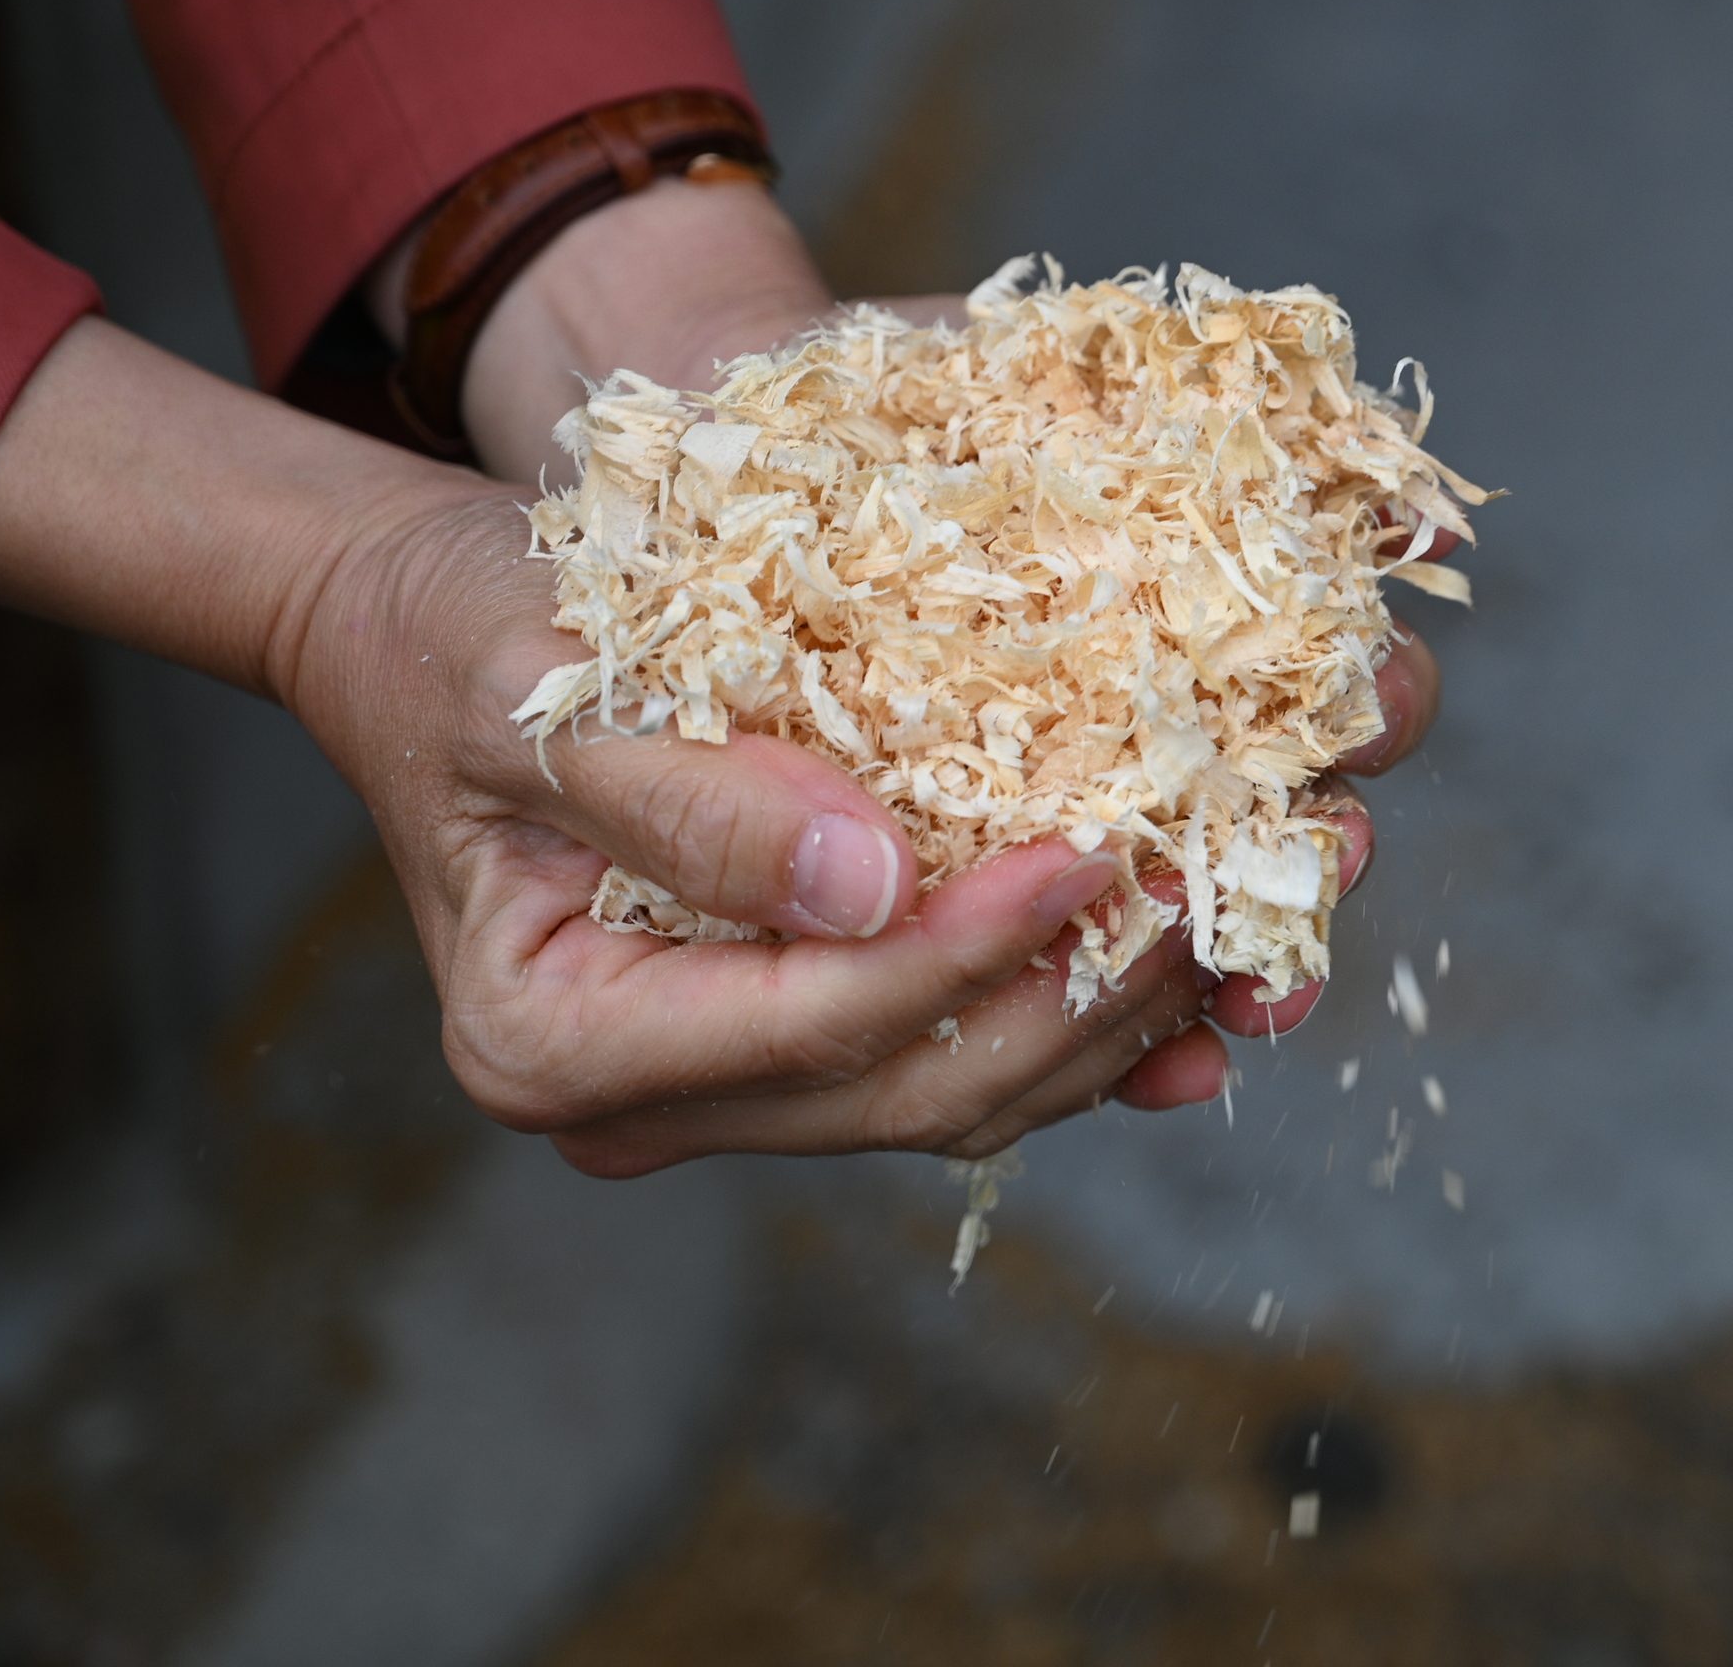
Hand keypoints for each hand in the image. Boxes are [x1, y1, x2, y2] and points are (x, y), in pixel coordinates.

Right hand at [0, 319, 1440, 1172]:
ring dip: (1147, 1000)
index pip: (816, 1028)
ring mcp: (742, 1081)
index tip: (1103, 852)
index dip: (972, 952)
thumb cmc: (463, 636)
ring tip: (1296, 889)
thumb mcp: (539, 689)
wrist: (436, 629)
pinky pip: (985, 1046)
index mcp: (561, 1046)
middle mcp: (655, 1103)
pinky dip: (1108, 1010)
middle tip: (1268, 870)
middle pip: (925, 1085)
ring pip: (979, 1084)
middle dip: (1108, 985)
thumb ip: (690, 798)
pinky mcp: (817, 1027)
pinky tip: (1234, 970)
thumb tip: (873, 885)